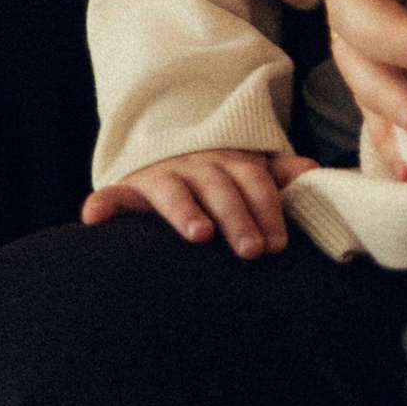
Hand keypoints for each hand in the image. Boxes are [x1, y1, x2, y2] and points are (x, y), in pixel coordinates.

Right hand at [81, 146, 317, 257]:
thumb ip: (279, 175)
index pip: (254, 181)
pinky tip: (94, 219)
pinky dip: (103, 205)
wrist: (169, 155)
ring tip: (199, 234)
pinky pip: (113, 195)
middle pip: (219, 188)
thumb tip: (312, 169)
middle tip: (251, 250)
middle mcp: (197, 166)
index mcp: (231, 162)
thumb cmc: (220, 179)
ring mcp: (162, 176)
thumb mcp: (249, 173)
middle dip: (237, 217)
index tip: (278, 243)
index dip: (268, 209)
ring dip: (185, 210)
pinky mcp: (129, 189)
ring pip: (173, 190)